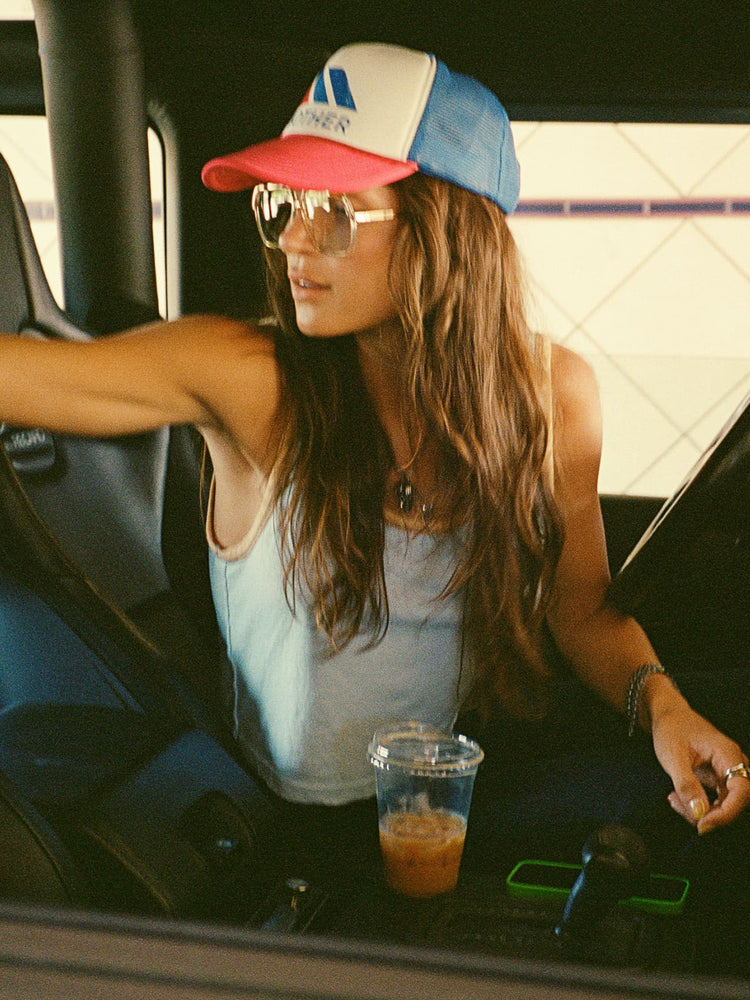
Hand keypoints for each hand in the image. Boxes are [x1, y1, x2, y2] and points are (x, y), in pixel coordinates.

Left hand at [649, 700, 749, 833]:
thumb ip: (686, 785)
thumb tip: (700, 814)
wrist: (667, 714)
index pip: (741, 790)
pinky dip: (697, 803)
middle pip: (735, 800)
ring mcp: (727, 770)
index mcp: (727, 753)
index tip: (703, 824)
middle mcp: (733, 763)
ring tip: (673, 798)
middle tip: (679, 806)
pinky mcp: (718, 777)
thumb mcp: (673, 756)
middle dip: (709, 812)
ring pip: (724, 803)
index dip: (726, 813)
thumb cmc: (671, 728)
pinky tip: (677, 797)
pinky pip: (715, 799)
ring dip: (700, 809)